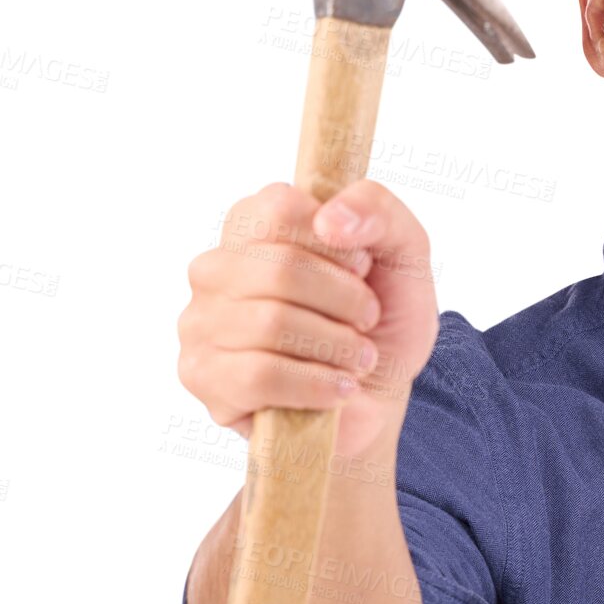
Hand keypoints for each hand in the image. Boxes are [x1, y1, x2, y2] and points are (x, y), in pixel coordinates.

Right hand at [177, 179, 439, 461]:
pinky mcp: (204, 377)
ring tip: (357, 357)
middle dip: (347, 300)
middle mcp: (215, 267)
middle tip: (367, 319)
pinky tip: (339, 387)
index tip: (363, 267)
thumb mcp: (403, 252)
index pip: (280, 208)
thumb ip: (378, 211)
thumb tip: (330, 219)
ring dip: (338, 346)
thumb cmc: (382, 319)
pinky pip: (260, 375)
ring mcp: (200, 322)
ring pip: (272, 323)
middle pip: (281, 268)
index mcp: (254, 223)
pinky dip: (317, 384)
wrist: (378, 396)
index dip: (338, 245)